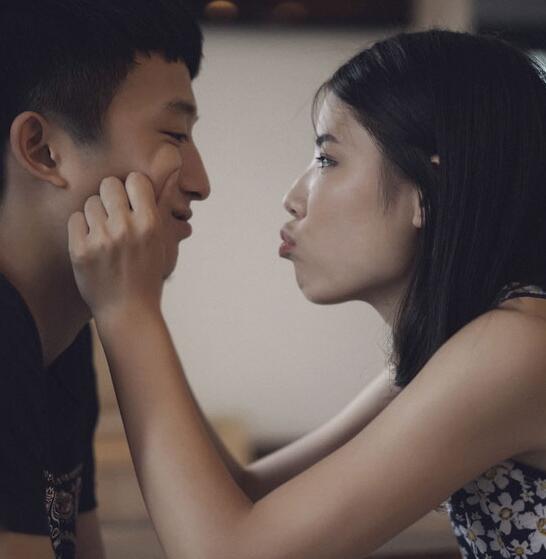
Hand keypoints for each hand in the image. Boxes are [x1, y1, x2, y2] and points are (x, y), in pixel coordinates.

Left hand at [68, 172, 165, 318]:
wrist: (128, 310)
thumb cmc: (146, 274)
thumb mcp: (161, 242)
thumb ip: (157, 210)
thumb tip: (163, 176)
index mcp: (150, 224)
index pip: (136, 179)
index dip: (133, 188)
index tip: (132, 201)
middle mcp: (126, 227)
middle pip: (109, 184)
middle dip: (111, 197)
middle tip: (115, 215)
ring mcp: (102, 238)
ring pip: (90, 202)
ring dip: (96, 215)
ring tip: (105, 235)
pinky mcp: (80, 249)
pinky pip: (75, 219)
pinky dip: (82, 229)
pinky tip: (93, 243)